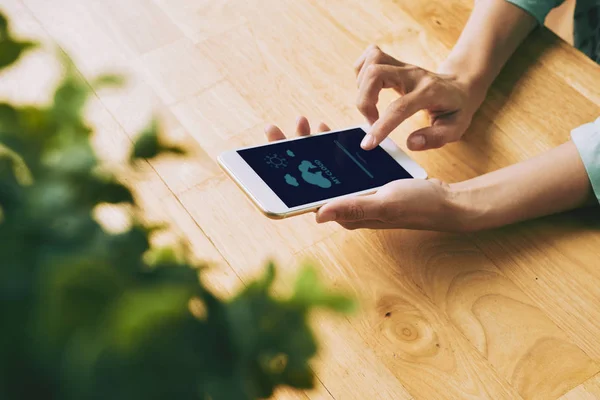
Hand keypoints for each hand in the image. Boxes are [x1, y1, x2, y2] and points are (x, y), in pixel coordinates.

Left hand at [264, 117, 469, 231]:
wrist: (447, 202)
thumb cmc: (419, 206)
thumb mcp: (386, 203)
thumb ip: (354, 207)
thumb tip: (318, 214)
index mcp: (344, 213)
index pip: (303, 192)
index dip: (283, 170)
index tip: (271, 147)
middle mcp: (343, 205)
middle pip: (307, 178)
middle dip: (290, 153)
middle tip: (275, 130)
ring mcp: (353, 194)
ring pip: (322, 169)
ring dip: (310, 147)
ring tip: (304, 124)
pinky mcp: (363, 184)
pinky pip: (340, 165)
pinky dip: (331, 148)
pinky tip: (328, 133)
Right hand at [354, 45, 481, 150]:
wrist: (460, 85)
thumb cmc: (455, 108)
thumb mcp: (456, 128)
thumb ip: (435, 138)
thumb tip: (412, 143)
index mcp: (429, 92)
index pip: (399, 107)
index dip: (381, 126)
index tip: (368, 143)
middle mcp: (413, 74)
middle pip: (376, 73)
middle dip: (364, 101)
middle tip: (372, 121)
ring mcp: (403, 65)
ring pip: (371, 62)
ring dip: (362, 88)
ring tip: (371, 107)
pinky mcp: (394, 62)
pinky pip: (369, 57)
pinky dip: (361, 73)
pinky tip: (368, 90)